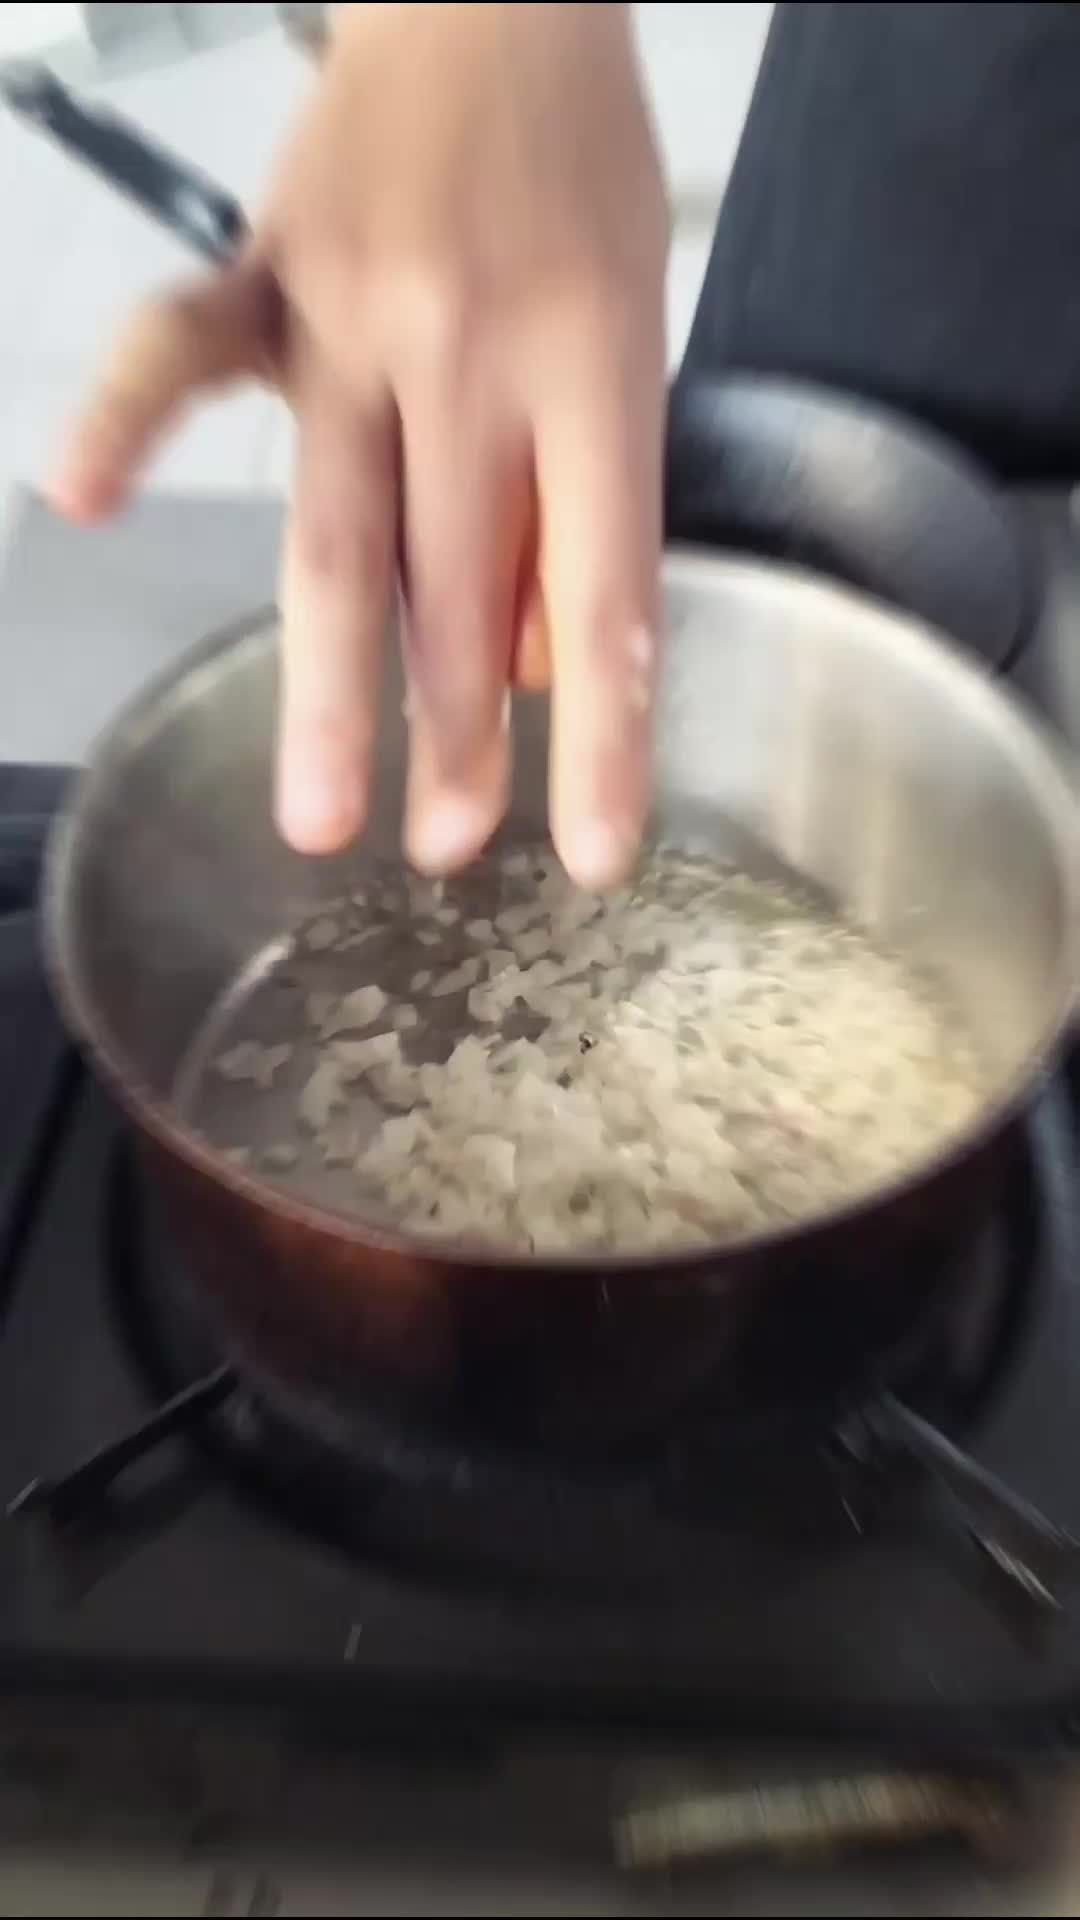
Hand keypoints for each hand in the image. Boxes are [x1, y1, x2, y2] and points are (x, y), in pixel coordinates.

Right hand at [51, 3, 667, 887]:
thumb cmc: (575, 169)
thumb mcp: (629, 326)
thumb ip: (580, 496)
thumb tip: (550, 666)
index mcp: (587, 364)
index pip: (605, 590)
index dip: (603, 736)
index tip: (595, 850)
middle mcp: (468, 354)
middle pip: (460, 585)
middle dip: (456, 734)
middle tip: (448, 852)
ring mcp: (351, 317)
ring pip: (335, 530)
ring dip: (330, 683)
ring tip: (317, 814)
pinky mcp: (265, 278)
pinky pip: (179, 352)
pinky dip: (122, 417)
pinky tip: (74, 495)